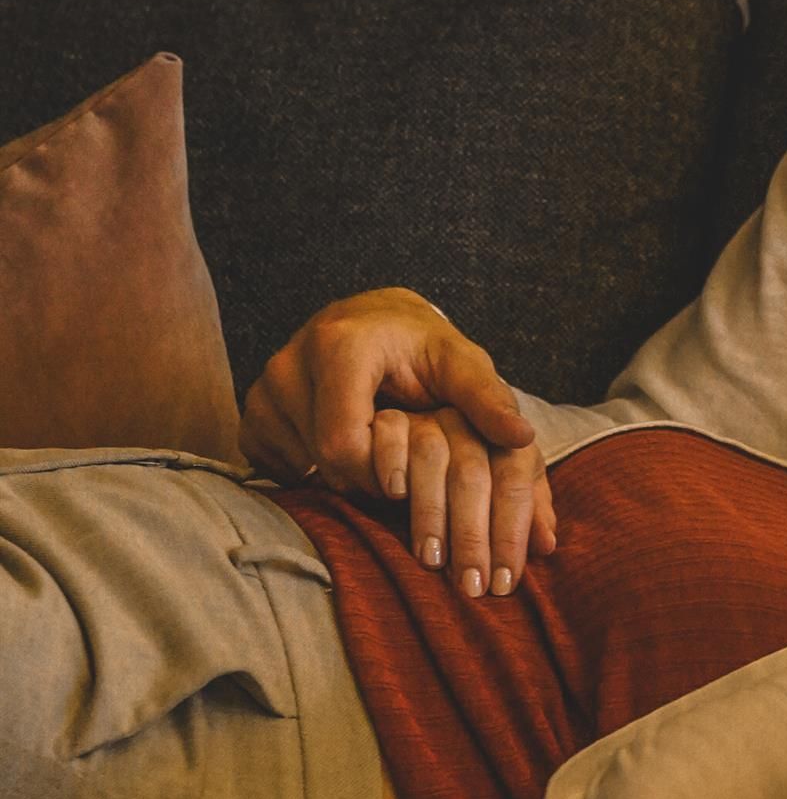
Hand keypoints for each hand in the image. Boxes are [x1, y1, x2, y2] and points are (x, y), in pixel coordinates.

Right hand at [240, 286, 556, 598]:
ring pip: (301, 465)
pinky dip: (312, 468)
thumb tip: (522, 437)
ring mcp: (264, 388)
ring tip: (374, 448)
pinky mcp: (251, 412)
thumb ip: (489, 398)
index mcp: (340, 345)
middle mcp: (290, 362)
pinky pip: (275, 465)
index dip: (379, 474)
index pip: (343, 444)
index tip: (408, 477)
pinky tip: (341, 446)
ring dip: (344, 473)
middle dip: (367, 476)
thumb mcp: (461, 363)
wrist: (373, 321)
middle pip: (323, 460)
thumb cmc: (422, 347)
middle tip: (397, 467)